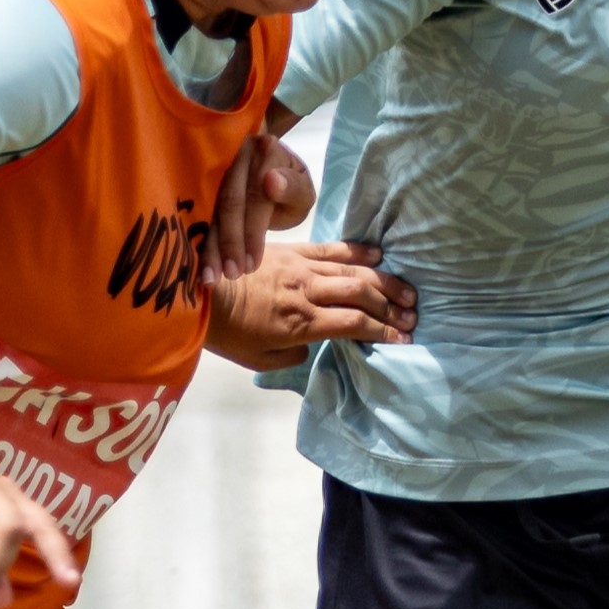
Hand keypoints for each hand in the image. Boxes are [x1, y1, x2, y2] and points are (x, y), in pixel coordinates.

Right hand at [202, 131, 316, 283]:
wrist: (267, 174)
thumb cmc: (288, 189)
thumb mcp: (301, 193)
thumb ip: (293, 190)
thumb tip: (271, 181)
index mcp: (267, 151)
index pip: (256, 196)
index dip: (252, 232)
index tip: (251, 266)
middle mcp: (238, 152)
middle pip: (229, 203)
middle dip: (229, 244)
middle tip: (230, 275)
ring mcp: (216, 165)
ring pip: (210, 208)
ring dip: (210, 245)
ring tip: (210, 277)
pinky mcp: (201, 180)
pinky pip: (198, 212)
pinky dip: (198, 240)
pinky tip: (197, 264)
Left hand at [206, 240, 414, 370]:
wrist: (196, 294)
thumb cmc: (226, 333)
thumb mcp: (260, 359)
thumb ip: (294, 354)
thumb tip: (314, 344)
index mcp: (302, 322)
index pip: (355, 324)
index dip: (382, 331)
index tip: (402, 339)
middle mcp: (308, 292)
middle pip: (362, 294)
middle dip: (391, 307)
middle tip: (412, 316)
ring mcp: (301, 267)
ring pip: (353, 271)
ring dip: (384, 281)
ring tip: (407, 292)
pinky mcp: (291, 250)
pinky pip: (330, 248)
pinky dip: (357, 251)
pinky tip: (378, 255)